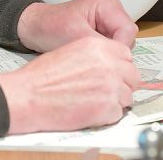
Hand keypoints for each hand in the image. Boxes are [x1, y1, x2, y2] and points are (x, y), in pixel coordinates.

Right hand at [0, 36, 139, 133]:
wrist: (30, 95)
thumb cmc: (43, 76)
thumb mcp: (71, 51)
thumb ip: (96, 55)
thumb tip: (111, 64)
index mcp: (99, 46)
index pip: (126, 55)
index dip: (120, 67)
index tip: (115, 73)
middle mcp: (109, 64)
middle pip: (132, 76)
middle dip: (122, 84)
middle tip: (107, 90)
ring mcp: (111, 86)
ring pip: (127, 96)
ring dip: (115, 101)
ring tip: (93, 101)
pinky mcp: (108, 108)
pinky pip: (117, 113)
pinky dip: (106, 115)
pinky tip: (89, 111)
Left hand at [16, 0, 137, 51]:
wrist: (34, 28)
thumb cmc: (50, 26)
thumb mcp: (75, 36)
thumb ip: (100, 45)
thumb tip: (117, 61)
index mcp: (108, 4)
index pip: (128, 30)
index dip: (119, 48)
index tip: (106, 62)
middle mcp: (112, 11)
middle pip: (127, 38)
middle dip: (113, 52)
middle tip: (95, 61)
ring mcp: (108, 23)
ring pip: (121, 46)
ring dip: (107, 55)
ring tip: (88, 58)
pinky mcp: (103, 34)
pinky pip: (112, 49)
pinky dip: (102, 56)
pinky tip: (89, 58)